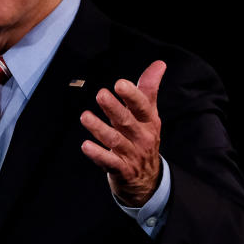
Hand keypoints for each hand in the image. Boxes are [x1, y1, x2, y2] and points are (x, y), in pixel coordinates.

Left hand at [80, 61, 165, 206]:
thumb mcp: (149, 115)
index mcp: (149, 121)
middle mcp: (142, 137)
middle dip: (114, 108)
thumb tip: (159, 63)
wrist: (148, 180)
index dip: (131, 95)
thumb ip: (149, 89)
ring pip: (115, 141)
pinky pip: (109, 162)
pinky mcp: (121, 170)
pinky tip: (85, 146)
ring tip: (84, 117)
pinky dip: (98, 154)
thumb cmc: (143, 138)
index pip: (142, 106)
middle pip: (127, 121)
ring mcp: (132, 154)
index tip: (120, 84)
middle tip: (100, 94)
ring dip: (99, 129)